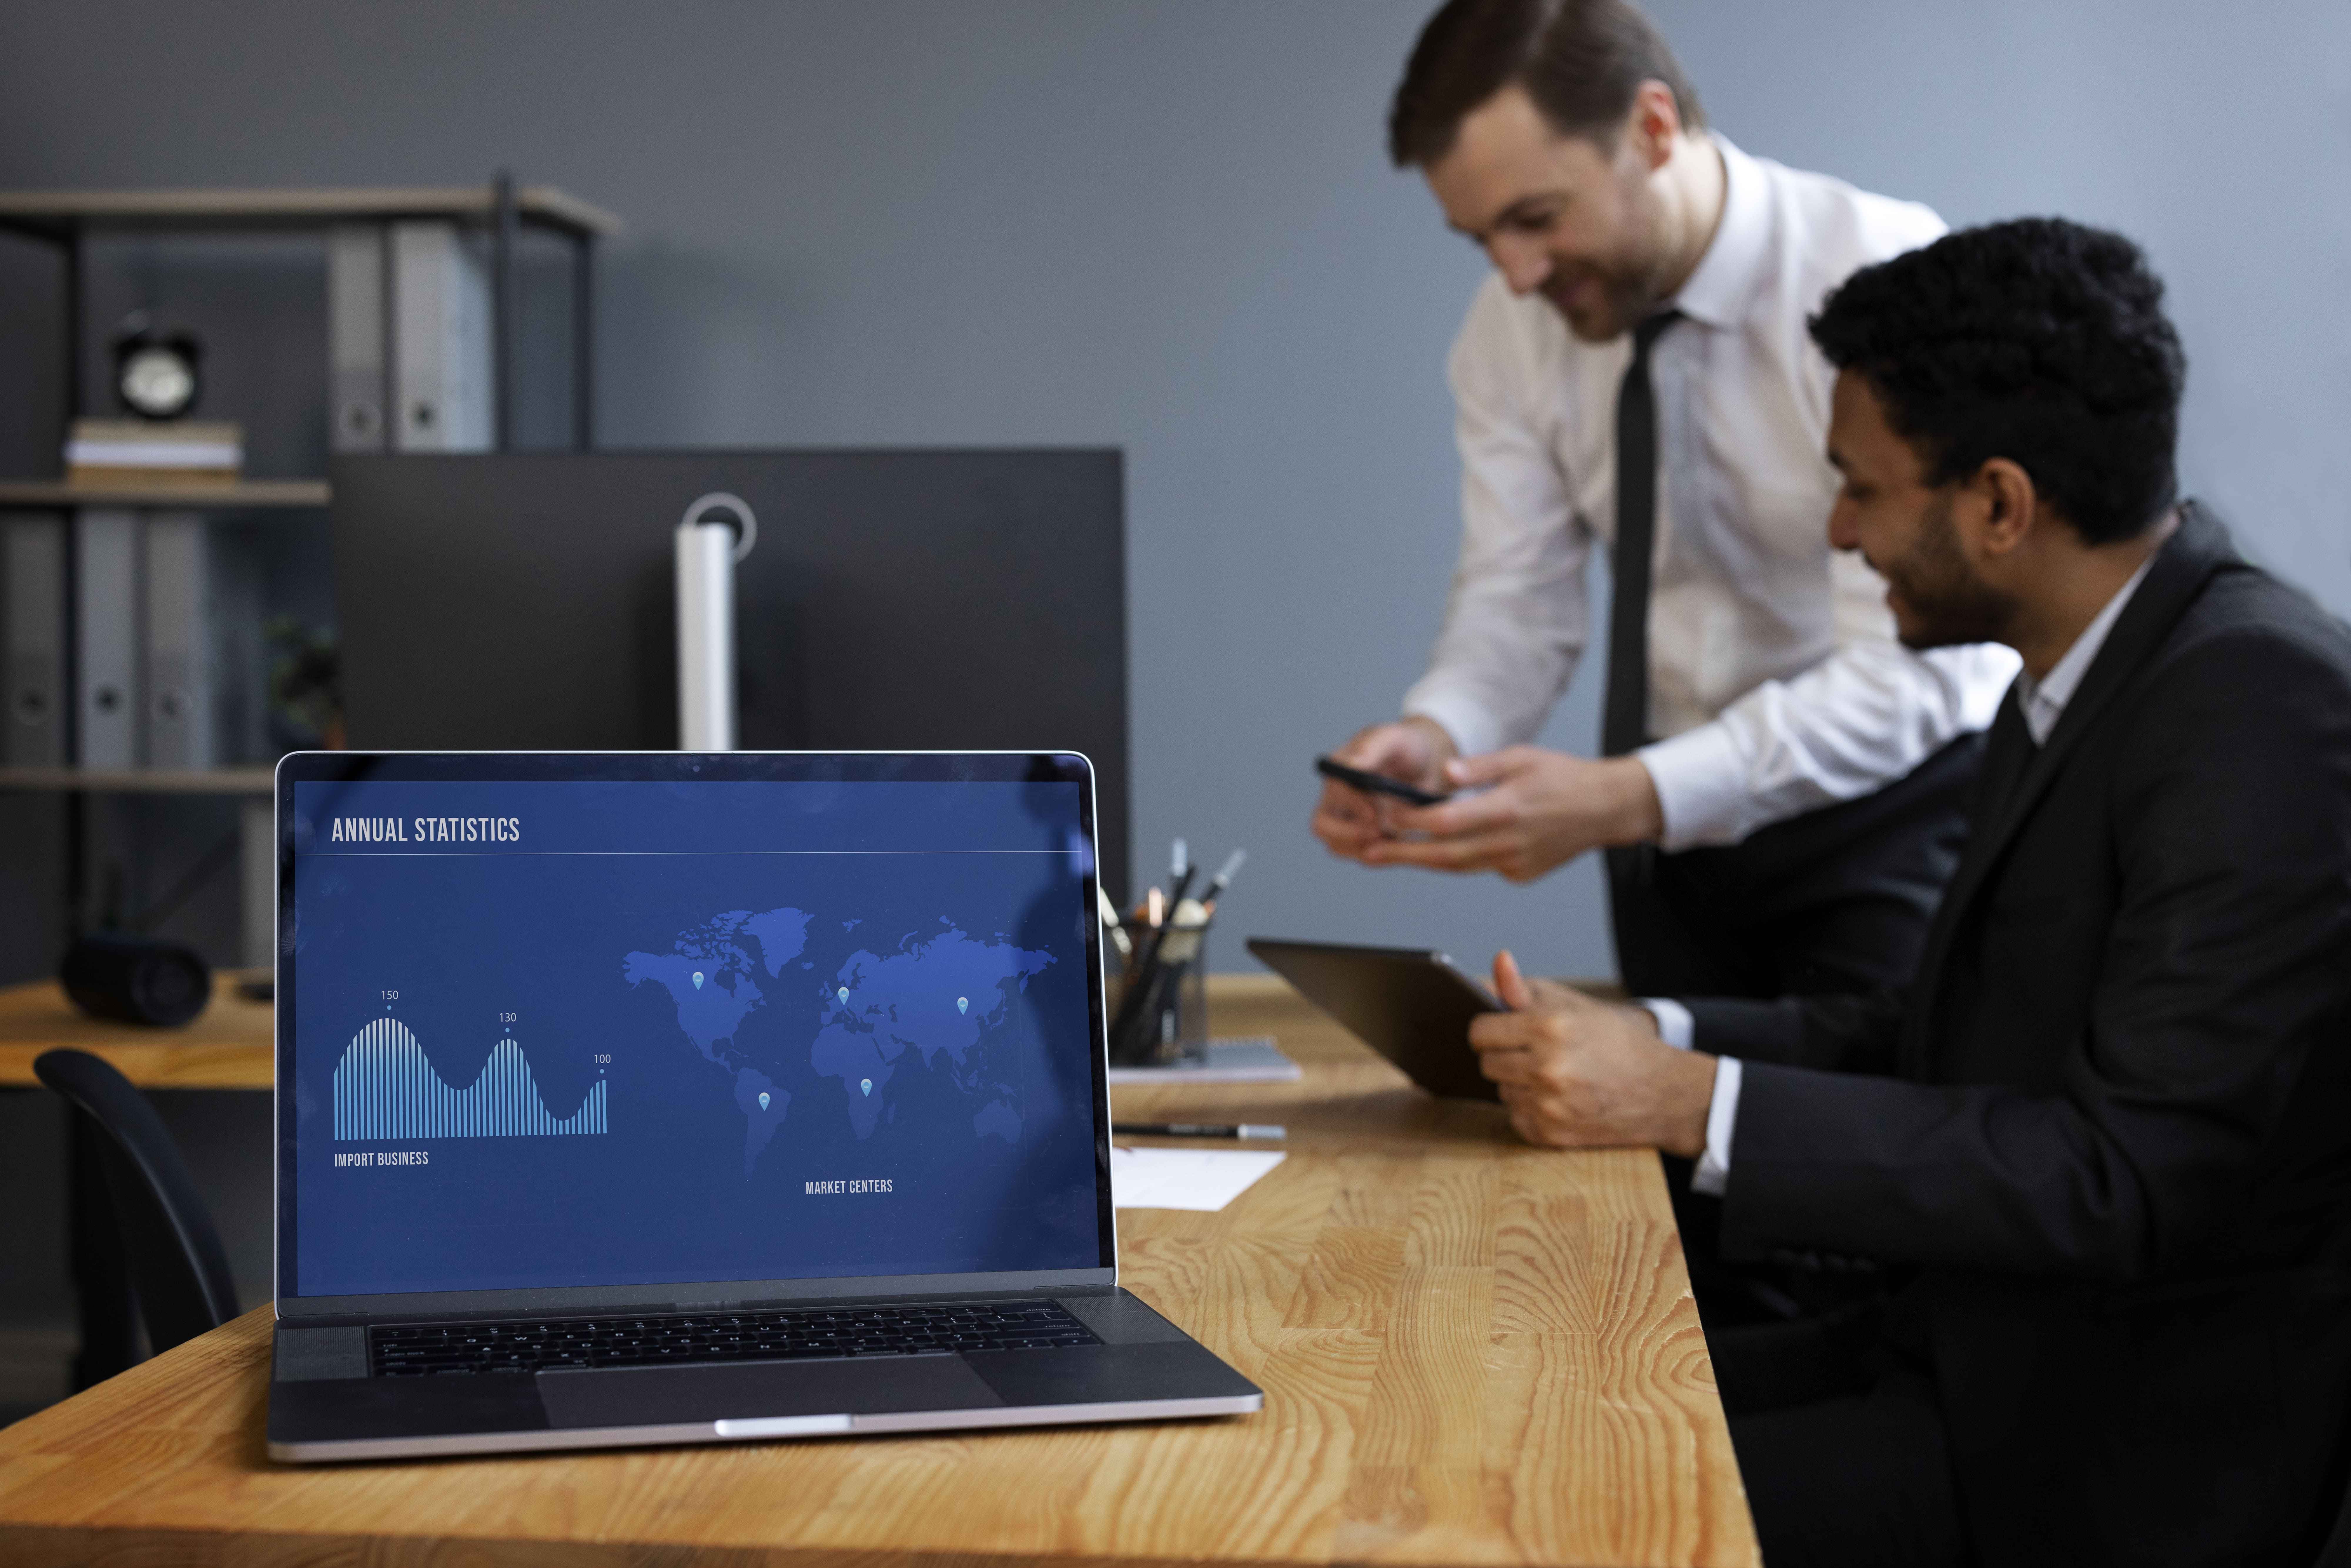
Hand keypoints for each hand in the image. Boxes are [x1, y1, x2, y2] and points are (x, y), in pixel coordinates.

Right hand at [1311, 716, 1458, 861]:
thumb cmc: (1408, 747)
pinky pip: (1358, 855)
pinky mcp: (1360, 837)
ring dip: (1362, 847)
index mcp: (1339, 769)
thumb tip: (1351, 765)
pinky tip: (1397, 843)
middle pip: (1322, 825)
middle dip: (1348, 834)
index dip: (1351, 805)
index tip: (1375, 814)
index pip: (1333, 792)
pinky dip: (1376, 855)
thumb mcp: (1394, 738)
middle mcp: (1335, 797)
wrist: (1428, 765)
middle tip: (1380, 833)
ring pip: (1336, 846)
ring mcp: (1345, 820)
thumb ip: (1372, 747)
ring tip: (1393, 838)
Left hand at [1362, 747, 1664, 881]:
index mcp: (1507, 808)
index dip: (1415, 822)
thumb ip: (1480, 767)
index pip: (1449, 821)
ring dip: (1422, 862)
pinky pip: (1480, 868)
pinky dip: (1457, 860)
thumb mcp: (1522, 757)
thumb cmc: (1563, 776)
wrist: (1605, 808)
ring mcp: (1515, 863)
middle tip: (1367, 853)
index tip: (1389, 816)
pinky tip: (1437, 850)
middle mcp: (1509, 842)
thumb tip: (1445, 772)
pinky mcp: (1520, 874)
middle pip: (1444, 854)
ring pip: (1458, 866)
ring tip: (1387, 856)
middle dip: (1403, 855)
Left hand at [1469, 951, 1713, 1155]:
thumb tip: (1497, 961)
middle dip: (1504, 1055)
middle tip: (1533, 1051)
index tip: (1501, 1029)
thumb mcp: (1574, 1005)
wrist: (1662, 1092)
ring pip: (1500, 1090)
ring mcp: (1548, 1105)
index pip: (1480, 1032)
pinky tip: (1557, 1098)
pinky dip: (1530, 1108)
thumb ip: (1524, 989)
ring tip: (1552, 1074)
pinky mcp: (1551, 1135)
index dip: (1489, 1028)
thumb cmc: (1616, 1042)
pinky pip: (1516, 1116)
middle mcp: (1546, 1068)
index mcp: (1550, 1028)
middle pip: (1487, 1063)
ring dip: (1518, 1083)